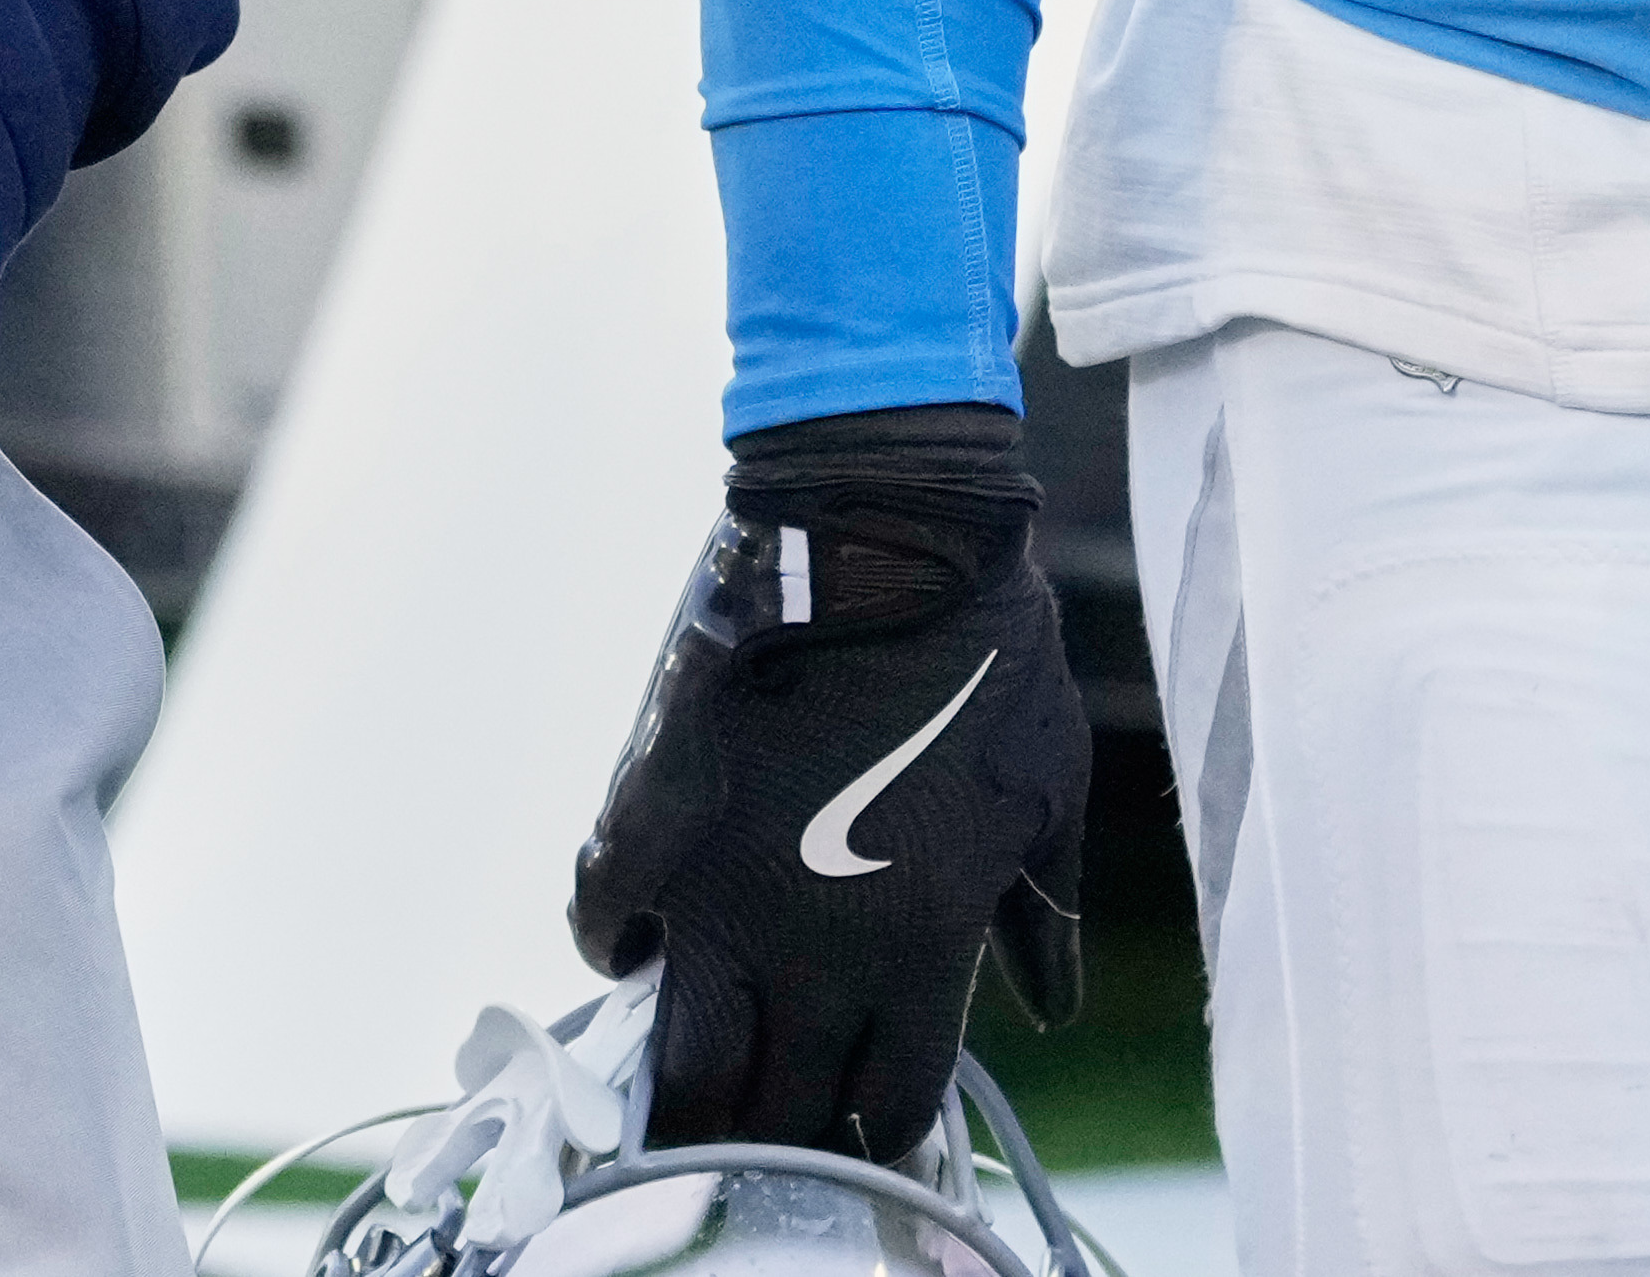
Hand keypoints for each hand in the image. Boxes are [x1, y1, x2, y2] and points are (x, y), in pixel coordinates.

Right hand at [567, 404, 1089, 1160]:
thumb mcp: (1050, 790)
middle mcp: (820, 945)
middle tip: (774, 1105)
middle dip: (779, 1127)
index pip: (891, 1107)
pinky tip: (639, 935)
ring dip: (686, 1077)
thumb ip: (1044, 914)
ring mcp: (724, 889)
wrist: (887, 522)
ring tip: (697, 1059)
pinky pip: (600, 927)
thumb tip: (1049, 1004)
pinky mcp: (651, 819)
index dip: (877, 1126)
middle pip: (779, 1115)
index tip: (866, 1118)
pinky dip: (613, 942)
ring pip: (680, 1064)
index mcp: (926, 946)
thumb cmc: (989, 646)